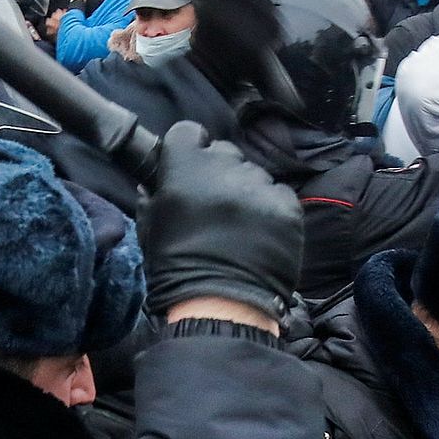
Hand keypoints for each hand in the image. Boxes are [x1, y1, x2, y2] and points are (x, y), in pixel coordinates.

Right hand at [138, 122, 302, 320]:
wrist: (221, 306)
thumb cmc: (176, 269)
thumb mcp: (151, 228)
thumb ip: (152, 197)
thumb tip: (152, 183)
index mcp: (185, 169)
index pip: (189, 132)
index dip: (189, 147)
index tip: (190, 166)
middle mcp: (224, 169)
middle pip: (224, 152)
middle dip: (219, 171)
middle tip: (215, 204)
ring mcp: (259, 186)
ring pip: (253, 174)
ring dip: (245, 191)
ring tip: (239, 226)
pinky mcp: (287, 206)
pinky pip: (278, 194)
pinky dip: (270, 209)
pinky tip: (260, 234)